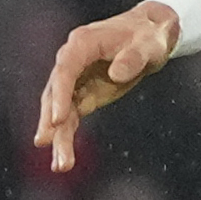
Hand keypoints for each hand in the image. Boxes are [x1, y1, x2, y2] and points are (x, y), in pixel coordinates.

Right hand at [36, 0, 200, 170]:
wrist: (152, 34)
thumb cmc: (150, 36)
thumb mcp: (149, 45)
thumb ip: (133, 58)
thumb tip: (116, 74)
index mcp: (83, 43)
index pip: (65, 69)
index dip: (59, 93)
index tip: (56, 118)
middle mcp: (72, 60)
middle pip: (55, 92)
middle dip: (52, 120)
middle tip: (48, 146)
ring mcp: (75, 77)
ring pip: (60, 108)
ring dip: (58, 135)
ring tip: (61, 165)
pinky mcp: (83, 92)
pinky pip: (71, 115)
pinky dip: (67, 133)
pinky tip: (63, 157)